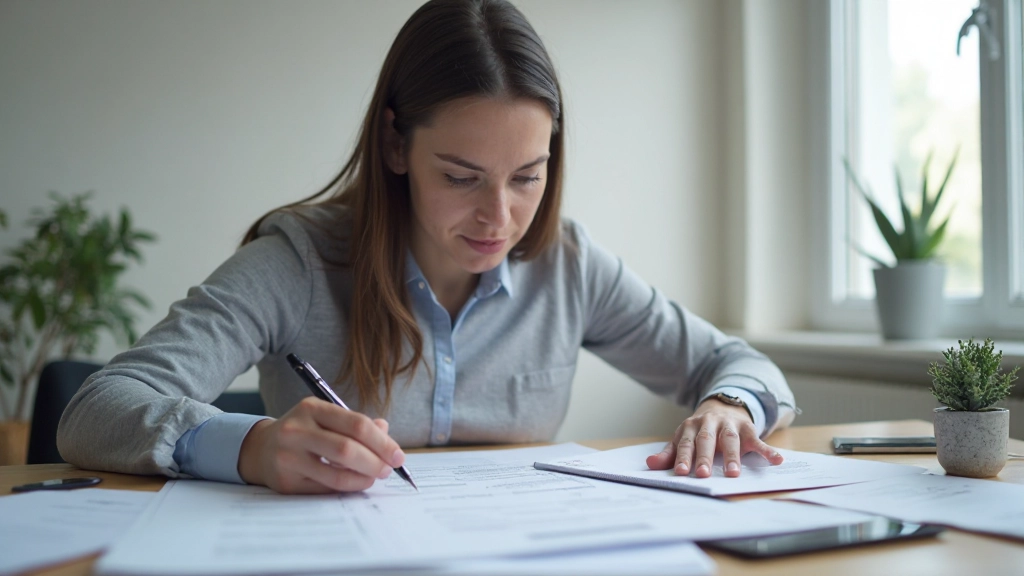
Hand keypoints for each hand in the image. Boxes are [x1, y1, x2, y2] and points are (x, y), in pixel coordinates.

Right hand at [237, 397, 405, 493]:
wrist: (260, 449)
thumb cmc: (304, 432)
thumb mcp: (325, 418)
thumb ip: (356, 424)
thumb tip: (386, 431)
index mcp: (311, 408)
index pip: (356, 424)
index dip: (382, 442)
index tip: (398, 456)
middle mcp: (297, 430)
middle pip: (348, 450)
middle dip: (376, 462)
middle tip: (389, 470)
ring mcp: (288, 457)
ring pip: (337, 474)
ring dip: (364, 479)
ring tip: (374, 477)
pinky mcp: (286, 482)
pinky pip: (325, 490)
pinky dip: (347, 488)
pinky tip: (355, 483)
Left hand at [645, 399, 782, 477]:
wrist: (724, 407)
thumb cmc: (700, 431)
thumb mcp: (684, 439)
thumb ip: (670, 453)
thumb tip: (650, 464)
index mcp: (690, 427)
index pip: (686, 444)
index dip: (684, 458)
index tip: (682, 473)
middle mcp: (709, 423)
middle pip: (707, 441)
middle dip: (705, 458)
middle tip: (704, 474)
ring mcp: (729, 425)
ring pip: (730, 439)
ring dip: (732, 456)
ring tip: (733, 473)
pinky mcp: (747, 429)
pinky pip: (758, 440)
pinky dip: (768, 450)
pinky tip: (777, 460)